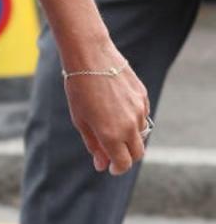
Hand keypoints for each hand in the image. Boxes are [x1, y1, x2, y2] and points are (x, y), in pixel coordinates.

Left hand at [62, 57, 150, 175]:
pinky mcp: (143, 97)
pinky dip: (134, 120)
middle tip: (112, 152)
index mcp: (111, 134)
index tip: (110, 167)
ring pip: (141, 134)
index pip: (124, 163)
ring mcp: (139, 110)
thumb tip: (101, 165)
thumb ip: (94, 144)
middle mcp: (129, 125)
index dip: (117, 168)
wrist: (90, 56)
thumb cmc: (79, 88)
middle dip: (127, 157)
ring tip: (111, 124)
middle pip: (138, 153)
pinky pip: (143, 116)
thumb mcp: (80, 119)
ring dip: (130, 137)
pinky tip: (119, 110)